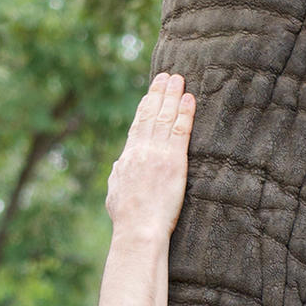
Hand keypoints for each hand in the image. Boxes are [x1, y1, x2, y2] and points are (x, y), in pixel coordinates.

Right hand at [105, 70, 194, 241]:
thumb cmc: (127, 219)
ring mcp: (157, 154)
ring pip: (165, 117)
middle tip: (167, 75)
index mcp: (127, 158)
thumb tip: (120, 165)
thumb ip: (119, 175)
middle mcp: (141, 151)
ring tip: (179, 79)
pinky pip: (181, 131)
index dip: (145, 105)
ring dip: (172, 95)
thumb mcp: (115, 193)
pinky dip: (185, 112)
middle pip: (151, 114)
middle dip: (159, 93)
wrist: (138, 231)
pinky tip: (189, 98)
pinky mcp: (174, 162)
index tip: (151, 92)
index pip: (137, 125)